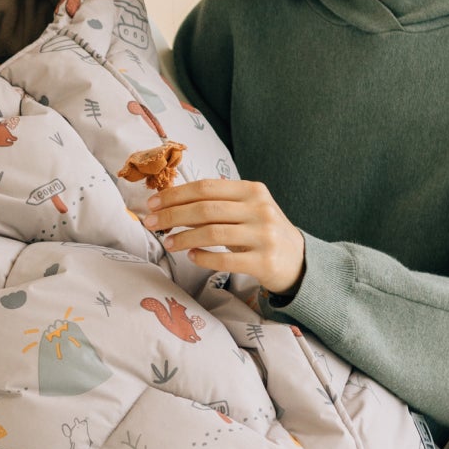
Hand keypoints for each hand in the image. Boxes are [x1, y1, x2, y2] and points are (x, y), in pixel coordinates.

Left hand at [145, 178, 305, 296]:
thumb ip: (219, 202)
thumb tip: (173, 202)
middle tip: (150, 222)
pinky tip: (190, 256)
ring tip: (168, 242)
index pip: (206, 187)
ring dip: (184, 237)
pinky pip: (226, 259)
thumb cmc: (263, 232)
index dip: (176, 194)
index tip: (153, 202)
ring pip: (213, 233)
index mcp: (253, 191)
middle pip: (205, 208)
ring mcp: (264, 236)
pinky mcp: (264, 261)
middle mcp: (260, 209)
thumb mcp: (248, 208)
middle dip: (172, 215)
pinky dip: (203, 257)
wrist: (298, 260)